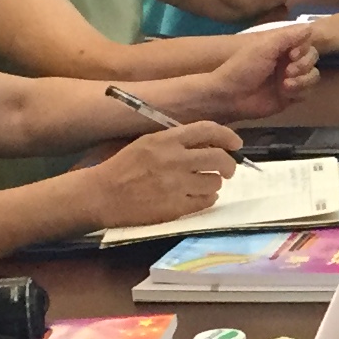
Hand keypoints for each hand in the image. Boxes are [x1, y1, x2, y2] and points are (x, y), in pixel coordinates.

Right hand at [85, 122, 242, 225]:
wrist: (102, 194)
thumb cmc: (123, 167)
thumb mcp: (148, 144)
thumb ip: (177, 142)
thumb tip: (209, 145)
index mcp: (166, 140)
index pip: (208, 130)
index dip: (228, 136)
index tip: (236, 144)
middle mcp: (175, 160)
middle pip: (219, 159)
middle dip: (229, 165)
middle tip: (228, 170)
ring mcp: (176, 185)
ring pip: (215, 182)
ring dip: (214, 183)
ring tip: (202, 184)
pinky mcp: (176, 207)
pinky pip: (206, 202)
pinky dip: (206, 199)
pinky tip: (195, 197)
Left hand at [184, 23, 318, 120]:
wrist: (230, 97)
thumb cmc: (243, 68)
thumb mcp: (264, 48)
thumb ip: (287, 36)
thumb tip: (310, 27)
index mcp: (281, 46)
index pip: (306, 42)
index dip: (304, 48)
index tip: (293, 54)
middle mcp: (288, 61)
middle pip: (312, 59)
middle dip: (304, 65)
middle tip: (288, 71)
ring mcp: (290, 79)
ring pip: (313, 76)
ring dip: (303, 80)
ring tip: (285, 85)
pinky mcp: (290, 96)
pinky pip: (308, 92)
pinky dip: (300, 91)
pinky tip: (285, 93)